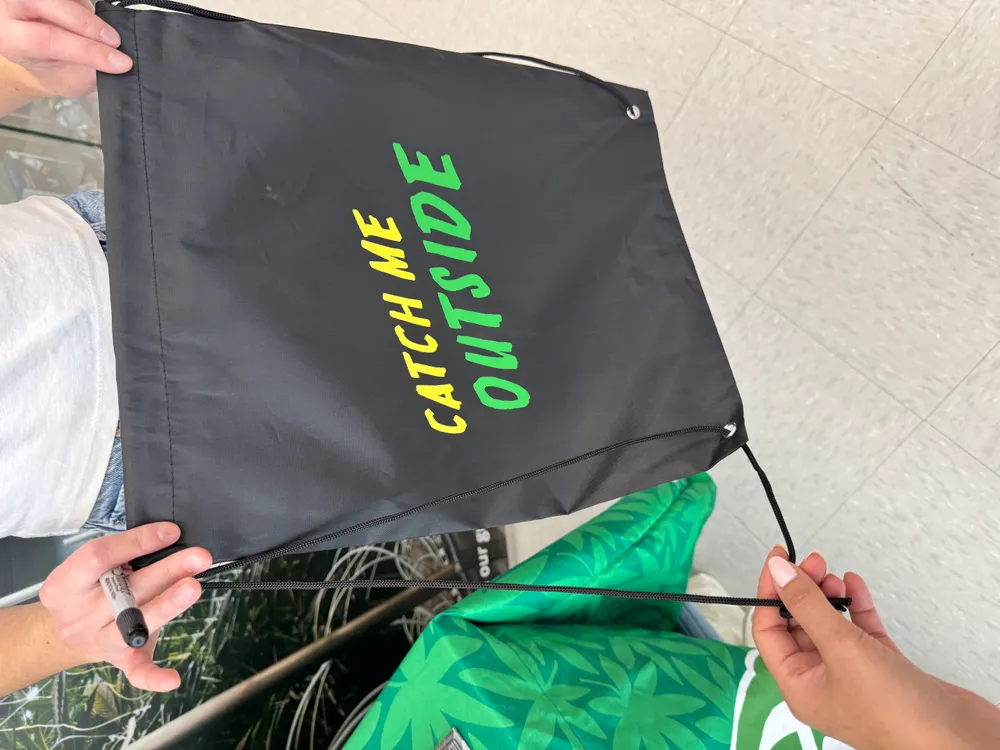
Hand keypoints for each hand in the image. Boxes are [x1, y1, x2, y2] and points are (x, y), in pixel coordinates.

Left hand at [0, 0, 131, 98]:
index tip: (119, 62)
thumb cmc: (54, 67)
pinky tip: (89, 17)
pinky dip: (85, 5)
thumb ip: (88, 65)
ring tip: (100, 31)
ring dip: (86, 12)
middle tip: (114, 40)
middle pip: (50, 4)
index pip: (47, 39)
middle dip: (87, 23)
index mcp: (10, 39)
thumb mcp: (68, 76)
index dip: (86, 50)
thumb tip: (117, 58)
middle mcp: (8, 8)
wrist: (42, 52)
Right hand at [39, 523, 211, 691]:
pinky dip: (154, 677)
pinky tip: (173, 679)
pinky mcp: (121, 660)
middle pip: (126, 590)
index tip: (171, 532)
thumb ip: (120, 554)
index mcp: (66, 585)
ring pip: (136, 624)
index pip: (99, 557)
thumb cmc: (87, 589)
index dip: (137, 542)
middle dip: (166, 571)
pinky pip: (136, 672)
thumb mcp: (89, 568)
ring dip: (167, 605)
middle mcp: (80, 615)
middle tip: (198, 557)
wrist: (67, 633)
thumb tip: (168, 536)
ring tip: (193, 588)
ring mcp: (100, 640)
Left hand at [753, 547, 999, 749]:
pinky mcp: (883, 668)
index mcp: (798, 685)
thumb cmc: (892, 707)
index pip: (769, 631)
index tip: (780, 558)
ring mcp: (853, 674)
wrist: (956, 740)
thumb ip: (806, 605)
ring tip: (833, 574)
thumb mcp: (840, 648)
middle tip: (815, 561)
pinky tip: (855, 584)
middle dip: (802, 590)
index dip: (770, 592)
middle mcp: (821, 681)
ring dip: (828, 597)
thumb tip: (777, 571)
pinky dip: (857, 607)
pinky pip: (861, 631)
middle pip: (798, 625)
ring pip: (829, 626)